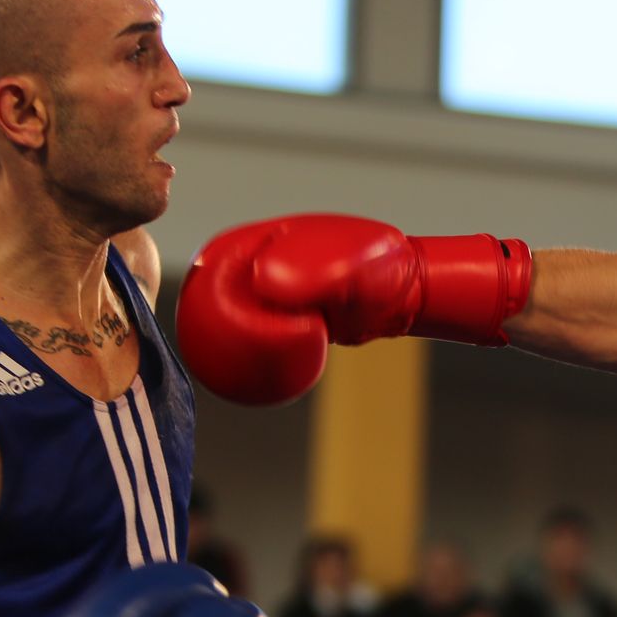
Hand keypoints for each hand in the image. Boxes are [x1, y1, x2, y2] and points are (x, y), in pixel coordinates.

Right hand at [178, 214, 532, 405]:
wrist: (416, 290)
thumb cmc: (385, 272)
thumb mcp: (346, 269)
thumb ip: (309, 274)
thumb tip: (266, 285)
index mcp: (266, 239)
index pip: (214, 264)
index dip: (200, 297)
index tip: (200, 331)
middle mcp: (270, 258)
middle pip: (222, 293)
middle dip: (209, 326)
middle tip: (211, 361)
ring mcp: (285, 285)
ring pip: (245, 316)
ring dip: (233, 342)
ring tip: (225, 374)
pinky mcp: (301, 311)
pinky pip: (270, 333)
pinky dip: (261, 353)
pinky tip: (259, 378)